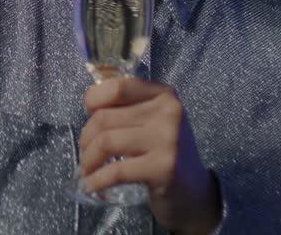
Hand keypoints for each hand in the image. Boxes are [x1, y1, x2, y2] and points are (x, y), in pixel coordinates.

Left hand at [79, 77, 221, 234]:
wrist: (194, 193)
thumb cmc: (164, 154)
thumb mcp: (153, 122)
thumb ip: (129, 107)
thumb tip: (89, 105)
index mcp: (164, 95)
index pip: (118, 87)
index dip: (94, 100)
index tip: (89, 116)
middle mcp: (169, 112)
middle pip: (105, 117)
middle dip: (86, 137)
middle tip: (86, 152)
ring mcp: (168, 139)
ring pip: (106, 142)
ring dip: (88, 159)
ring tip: (86, 169)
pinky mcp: (164, 168)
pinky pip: (116, 171)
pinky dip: (96, 180)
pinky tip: (91, 185)